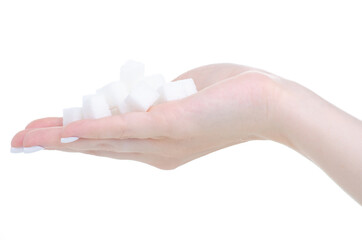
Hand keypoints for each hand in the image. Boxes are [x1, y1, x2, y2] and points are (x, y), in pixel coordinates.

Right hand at [11, 64, 281, 168]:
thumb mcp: (185, 94)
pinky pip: (123, 129)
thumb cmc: (231, 95)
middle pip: (96, 146)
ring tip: (25, 137)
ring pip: (102, 141)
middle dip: (55, 143)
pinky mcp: (171, 126)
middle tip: (20, 140)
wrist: (269, 103)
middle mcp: (156, 150)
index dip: (75, 138)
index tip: (48, 133)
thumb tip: (143, 92)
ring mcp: (162, 141)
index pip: (108, 141)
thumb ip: (159, 96)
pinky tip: (64, 131)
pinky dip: (91, 131)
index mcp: (159, 142)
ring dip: (60, 138)